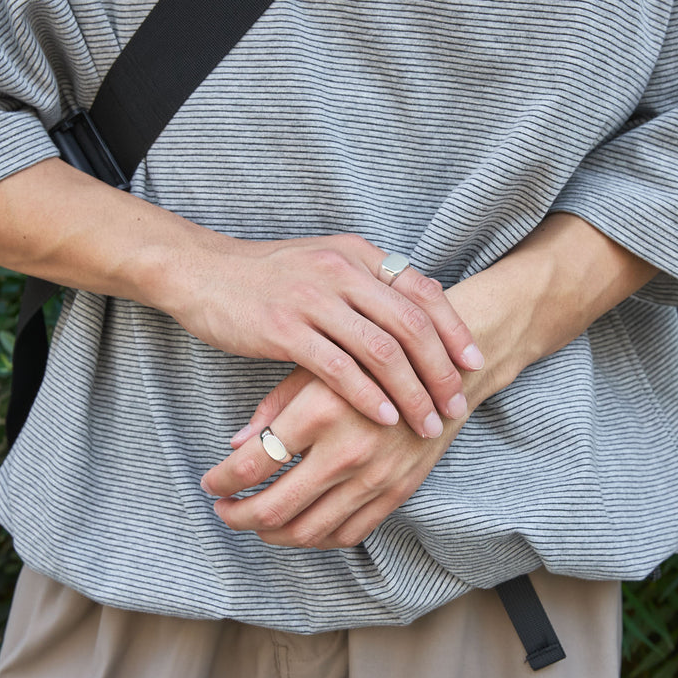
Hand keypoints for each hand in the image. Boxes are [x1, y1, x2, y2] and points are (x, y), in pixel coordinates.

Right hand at [0, 160, 482, 438]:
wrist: (202, 273)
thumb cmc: (267, 277)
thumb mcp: (324, 264)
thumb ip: (368, 282)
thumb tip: (417, 307)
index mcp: (357, 254)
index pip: (423, 292)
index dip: (454, 330)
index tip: (475, 363)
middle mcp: (342, 270)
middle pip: (411, 325)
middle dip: (441, 371)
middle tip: (456, 405)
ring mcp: (313, 298)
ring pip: (381, 350)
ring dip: (411, 392)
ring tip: (427, 423)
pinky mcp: (283, 328)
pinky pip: (338, 367)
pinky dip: (368, 395)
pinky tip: (384, 419)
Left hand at [200, 366, 464, 547]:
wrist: (444, 369)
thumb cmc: (372, 361)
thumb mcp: (318, 368)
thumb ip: (274, 407)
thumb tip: (235, 445)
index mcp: (319, 412)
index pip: (252, 464)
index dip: (221, 479)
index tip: (209, 481)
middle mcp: (346, 451)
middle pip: (272, 508)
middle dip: (236, 515)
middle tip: (222, 509)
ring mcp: (374, 477)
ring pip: (307, 530)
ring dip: (270, 534)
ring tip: (254, 522)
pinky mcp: (397, 492)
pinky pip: (347, 533)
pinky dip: (315, 538)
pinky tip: (297, 526)